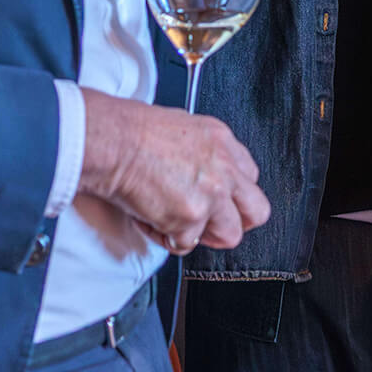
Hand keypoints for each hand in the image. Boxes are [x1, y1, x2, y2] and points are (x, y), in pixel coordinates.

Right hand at [77, 92, 269, 253]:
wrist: (113, 141)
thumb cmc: (132, 130)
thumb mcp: (182, 127)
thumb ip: (202, 153)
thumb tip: (196, 172)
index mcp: (222, 142)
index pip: (250, 177)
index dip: (232, 193)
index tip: (215, 199)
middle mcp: (225, 168)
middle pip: (257, 210)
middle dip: (235, 221)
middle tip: (210, 224)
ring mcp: (211, 195)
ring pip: (231, 234)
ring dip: (203, 235)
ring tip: (176, 224)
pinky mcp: (191, 218)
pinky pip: (186, 244)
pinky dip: (165, 238)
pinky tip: (149, 219)